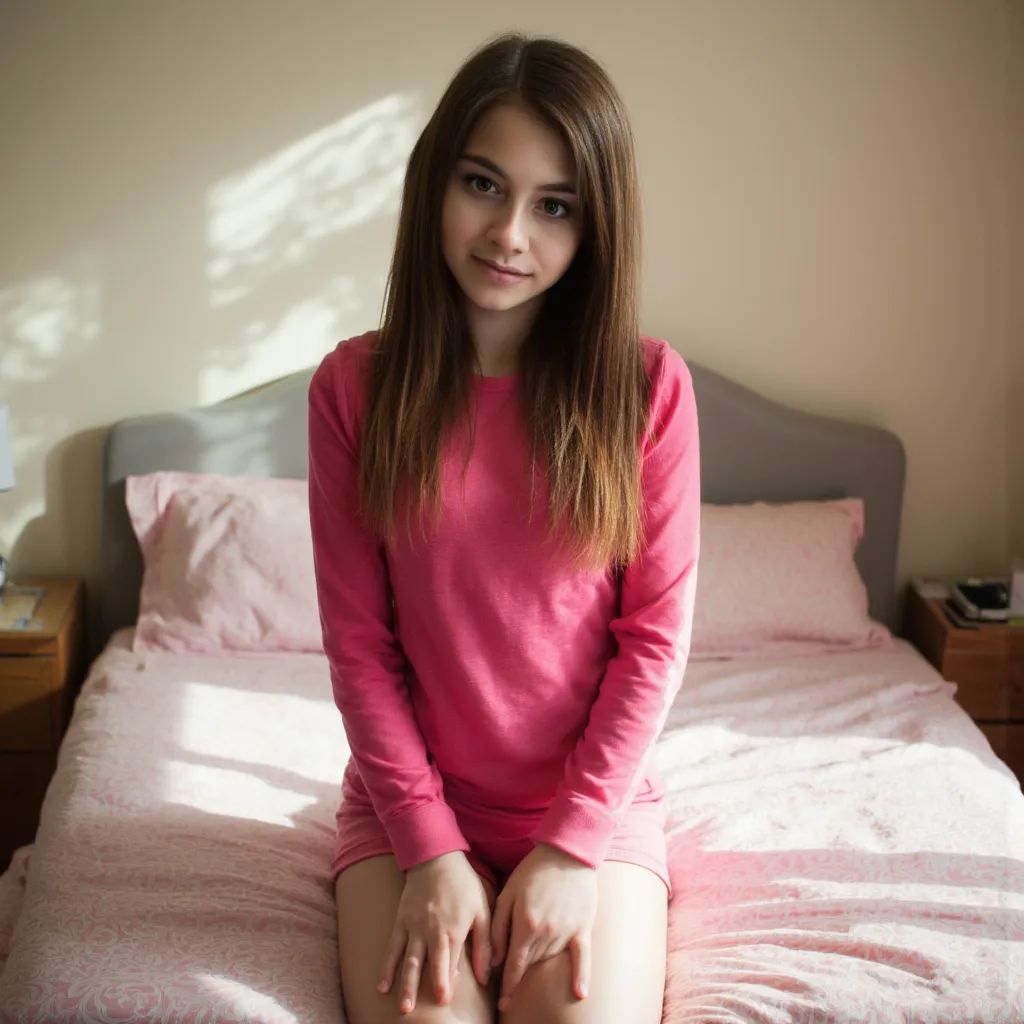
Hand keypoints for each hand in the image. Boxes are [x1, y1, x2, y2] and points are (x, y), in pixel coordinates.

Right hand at [380, 851, 492, 1013]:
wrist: (436, 857)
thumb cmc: (463, 884)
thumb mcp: (481, 909)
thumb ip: (484, 942)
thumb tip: (487, 974)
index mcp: (454, 928)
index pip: (450, 960)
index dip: (448, 980)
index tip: (445, 999)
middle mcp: (432, 930)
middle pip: (428, 964)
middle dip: (425, 987)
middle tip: (421, 1010)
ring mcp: (413, 927)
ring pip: (409, 960)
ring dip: (405, 984)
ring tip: (403, 1007)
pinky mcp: (401, 922)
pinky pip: (392, 948)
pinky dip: (386, 968)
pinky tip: (381, 987)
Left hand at [490, 843, 596, 1012]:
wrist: (566, 853)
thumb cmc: (532, 871)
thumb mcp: (507, 894)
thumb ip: (498, 927)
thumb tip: (495, 959)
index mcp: (525, 924)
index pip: (514, 965)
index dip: (508, 987)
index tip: (503, 1003)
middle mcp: (546, 933)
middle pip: (531, 965)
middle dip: (521, 977)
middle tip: (513, 992)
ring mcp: (566, 932)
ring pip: (550, 961)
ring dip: (540, 968)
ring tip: (533, 975)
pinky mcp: (583, 928)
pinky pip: (583, 958)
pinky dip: (582, 976)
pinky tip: (580, 994)